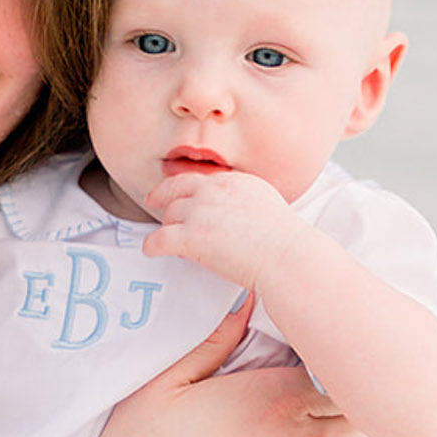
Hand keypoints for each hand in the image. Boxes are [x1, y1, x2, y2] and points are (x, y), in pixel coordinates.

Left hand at [141, 167, 298, 293]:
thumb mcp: (264, 204)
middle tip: (156, 206)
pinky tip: (151, 250)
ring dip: (166, 227)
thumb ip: (242, 200)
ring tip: (167, 239)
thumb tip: (230, 212)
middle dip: (166, 202)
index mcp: (233, 181)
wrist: (286, 257)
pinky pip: (160, 239)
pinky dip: (152, 245)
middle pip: (176, 192)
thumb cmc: (283, 241)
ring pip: (169, 215)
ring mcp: (200, 212)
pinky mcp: (191, 237)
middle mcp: (213, 190)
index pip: (197, 179)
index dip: (181, 187)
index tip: (173, 192)